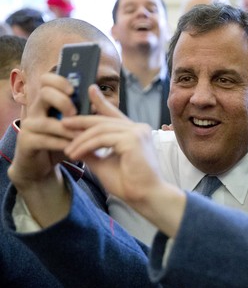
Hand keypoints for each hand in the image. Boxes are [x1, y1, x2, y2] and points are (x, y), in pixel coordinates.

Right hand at [8, 73, 81, 225]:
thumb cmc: (61, 142)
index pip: (46, 80)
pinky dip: (62, 144)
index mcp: (46, 101)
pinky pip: (46, 140)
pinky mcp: (27, 142)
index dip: (59, 81)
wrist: (43, 166)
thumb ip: (85, 112)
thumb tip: (99, 96)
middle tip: (76, 113)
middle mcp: (35, 110)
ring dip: (68, 130)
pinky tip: (74, 148)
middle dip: (64, 102)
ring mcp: (29, 126)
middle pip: (44, 93)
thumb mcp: (75, 126)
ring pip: (47, 121)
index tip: (73, 90)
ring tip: (83, 136)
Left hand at [61, 86, 185, 236]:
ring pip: (101, 129)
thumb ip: (92, 151)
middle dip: (81, 123)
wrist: (145, 196)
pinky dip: (86, 145)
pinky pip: (103, 138)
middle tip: (62, 125)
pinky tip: (76, 154)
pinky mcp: (133, 139)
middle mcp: (138, 128)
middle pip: (104, 120)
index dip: (101, 102)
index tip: (89, 90)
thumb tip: (73, 143)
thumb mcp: (104, 163)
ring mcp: (137, 132)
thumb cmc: (129, 184)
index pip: (114, 114)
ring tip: (68, 150)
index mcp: (135, 133)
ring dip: (81, 140)